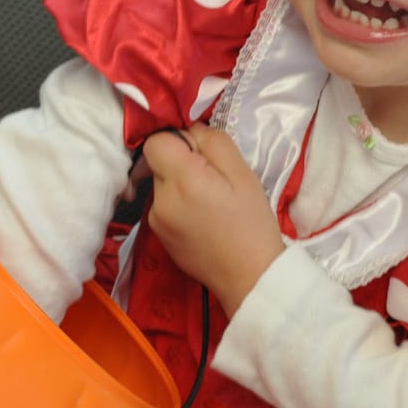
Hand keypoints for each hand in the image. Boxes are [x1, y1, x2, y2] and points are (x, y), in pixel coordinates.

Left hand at [140, 125, 285, 316]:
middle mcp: (160, 200)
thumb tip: (191, 130)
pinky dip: (179, 205)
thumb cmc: (252, 224)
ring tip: (212, 204)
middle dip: (182, 163)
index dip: (178, 140)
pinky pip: (164, 206)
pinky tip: (203, 220)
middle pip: (159, 163)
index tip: (202, 154)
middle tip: (215, 181)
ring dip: (181, 185)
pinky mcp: (158, 236)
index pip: (156, 141)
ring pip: (162, 184)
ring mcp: (156, 221)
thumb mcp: (243, 174)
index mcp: (182, 180)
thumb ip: (213, 143)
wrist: (250, 278)